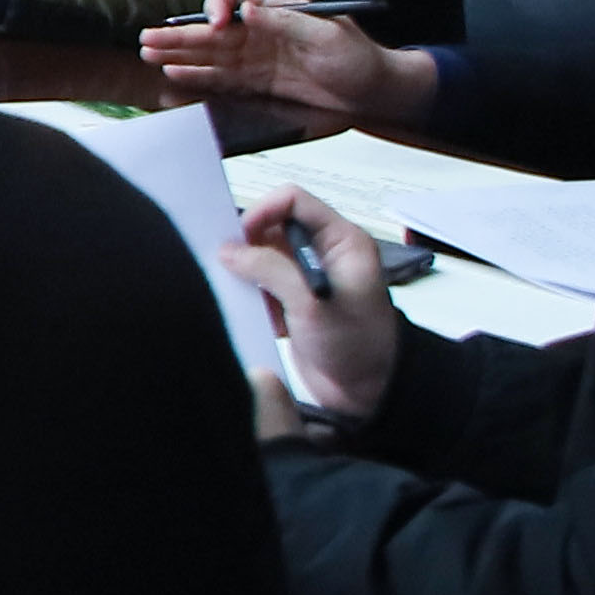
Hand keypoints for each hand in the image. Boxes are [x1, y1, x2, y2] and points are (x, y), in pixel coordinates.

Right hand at [142, 0, 428, 127]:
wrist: (375, 94)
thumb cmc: (358, 59)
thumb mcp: (327, 35)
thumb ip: (285, 23)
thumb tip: (245, 9)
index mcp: (278, 10)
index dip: (218, 4)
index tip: (215, 23)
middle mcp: (262, 31)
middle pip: (213, 28)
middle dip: (182, 33)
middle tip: (149, 39)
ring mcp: (258, 58)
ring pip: (211, 54)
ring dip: (181, 54)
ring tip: (150, 55)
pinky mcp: (259, 83)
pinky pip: (222, 79)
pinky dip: (199, 77)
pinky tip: (176, 75)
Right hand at [225, 193, 402, 431]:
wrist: (366, 392)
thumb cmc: (354, 344)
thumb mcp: (313, 305)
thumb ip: (271, 271)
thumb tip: (227, 251)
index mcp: (341, 241)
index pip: (293, 201)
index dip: (263, 212)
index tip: (239, 239)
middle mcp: (323, 252)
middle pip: (273, 225)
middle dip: (248, 243)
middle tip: (228, 267)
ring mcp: (307, 276)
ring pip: (262, 254)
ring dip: (247, 271)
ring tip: (240, 293)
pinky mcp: (292, 299)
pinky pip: (260, 281)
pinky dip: (250, 292)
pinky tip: (253, 312)